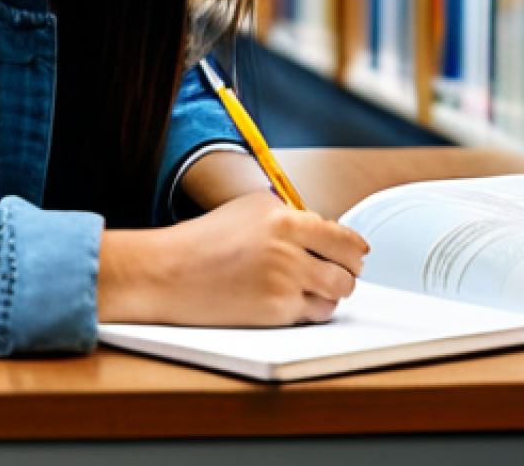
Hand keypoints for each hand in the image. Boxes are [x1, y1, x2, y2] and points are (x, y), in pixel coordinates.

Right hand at [97, 190, 368, 326]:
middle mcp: (289, 244)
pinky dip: (308, 310)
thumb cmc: (201, 242)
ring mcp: (285, 277)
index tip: (357, 253)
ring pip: (337, 291)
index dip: (353, 248)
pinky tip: (286, 301)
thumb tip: (324, 231)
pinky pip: (315, 313)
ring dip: (328, 293)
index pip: (341, 234)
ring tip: (305, 288)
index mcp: (282, 215)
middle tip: (337, 273)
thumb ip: (287, 217)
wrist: (167, 271)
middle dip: (346, 271)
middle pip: (348, 264)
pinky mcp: (278, 308)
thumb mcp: (246, 212)